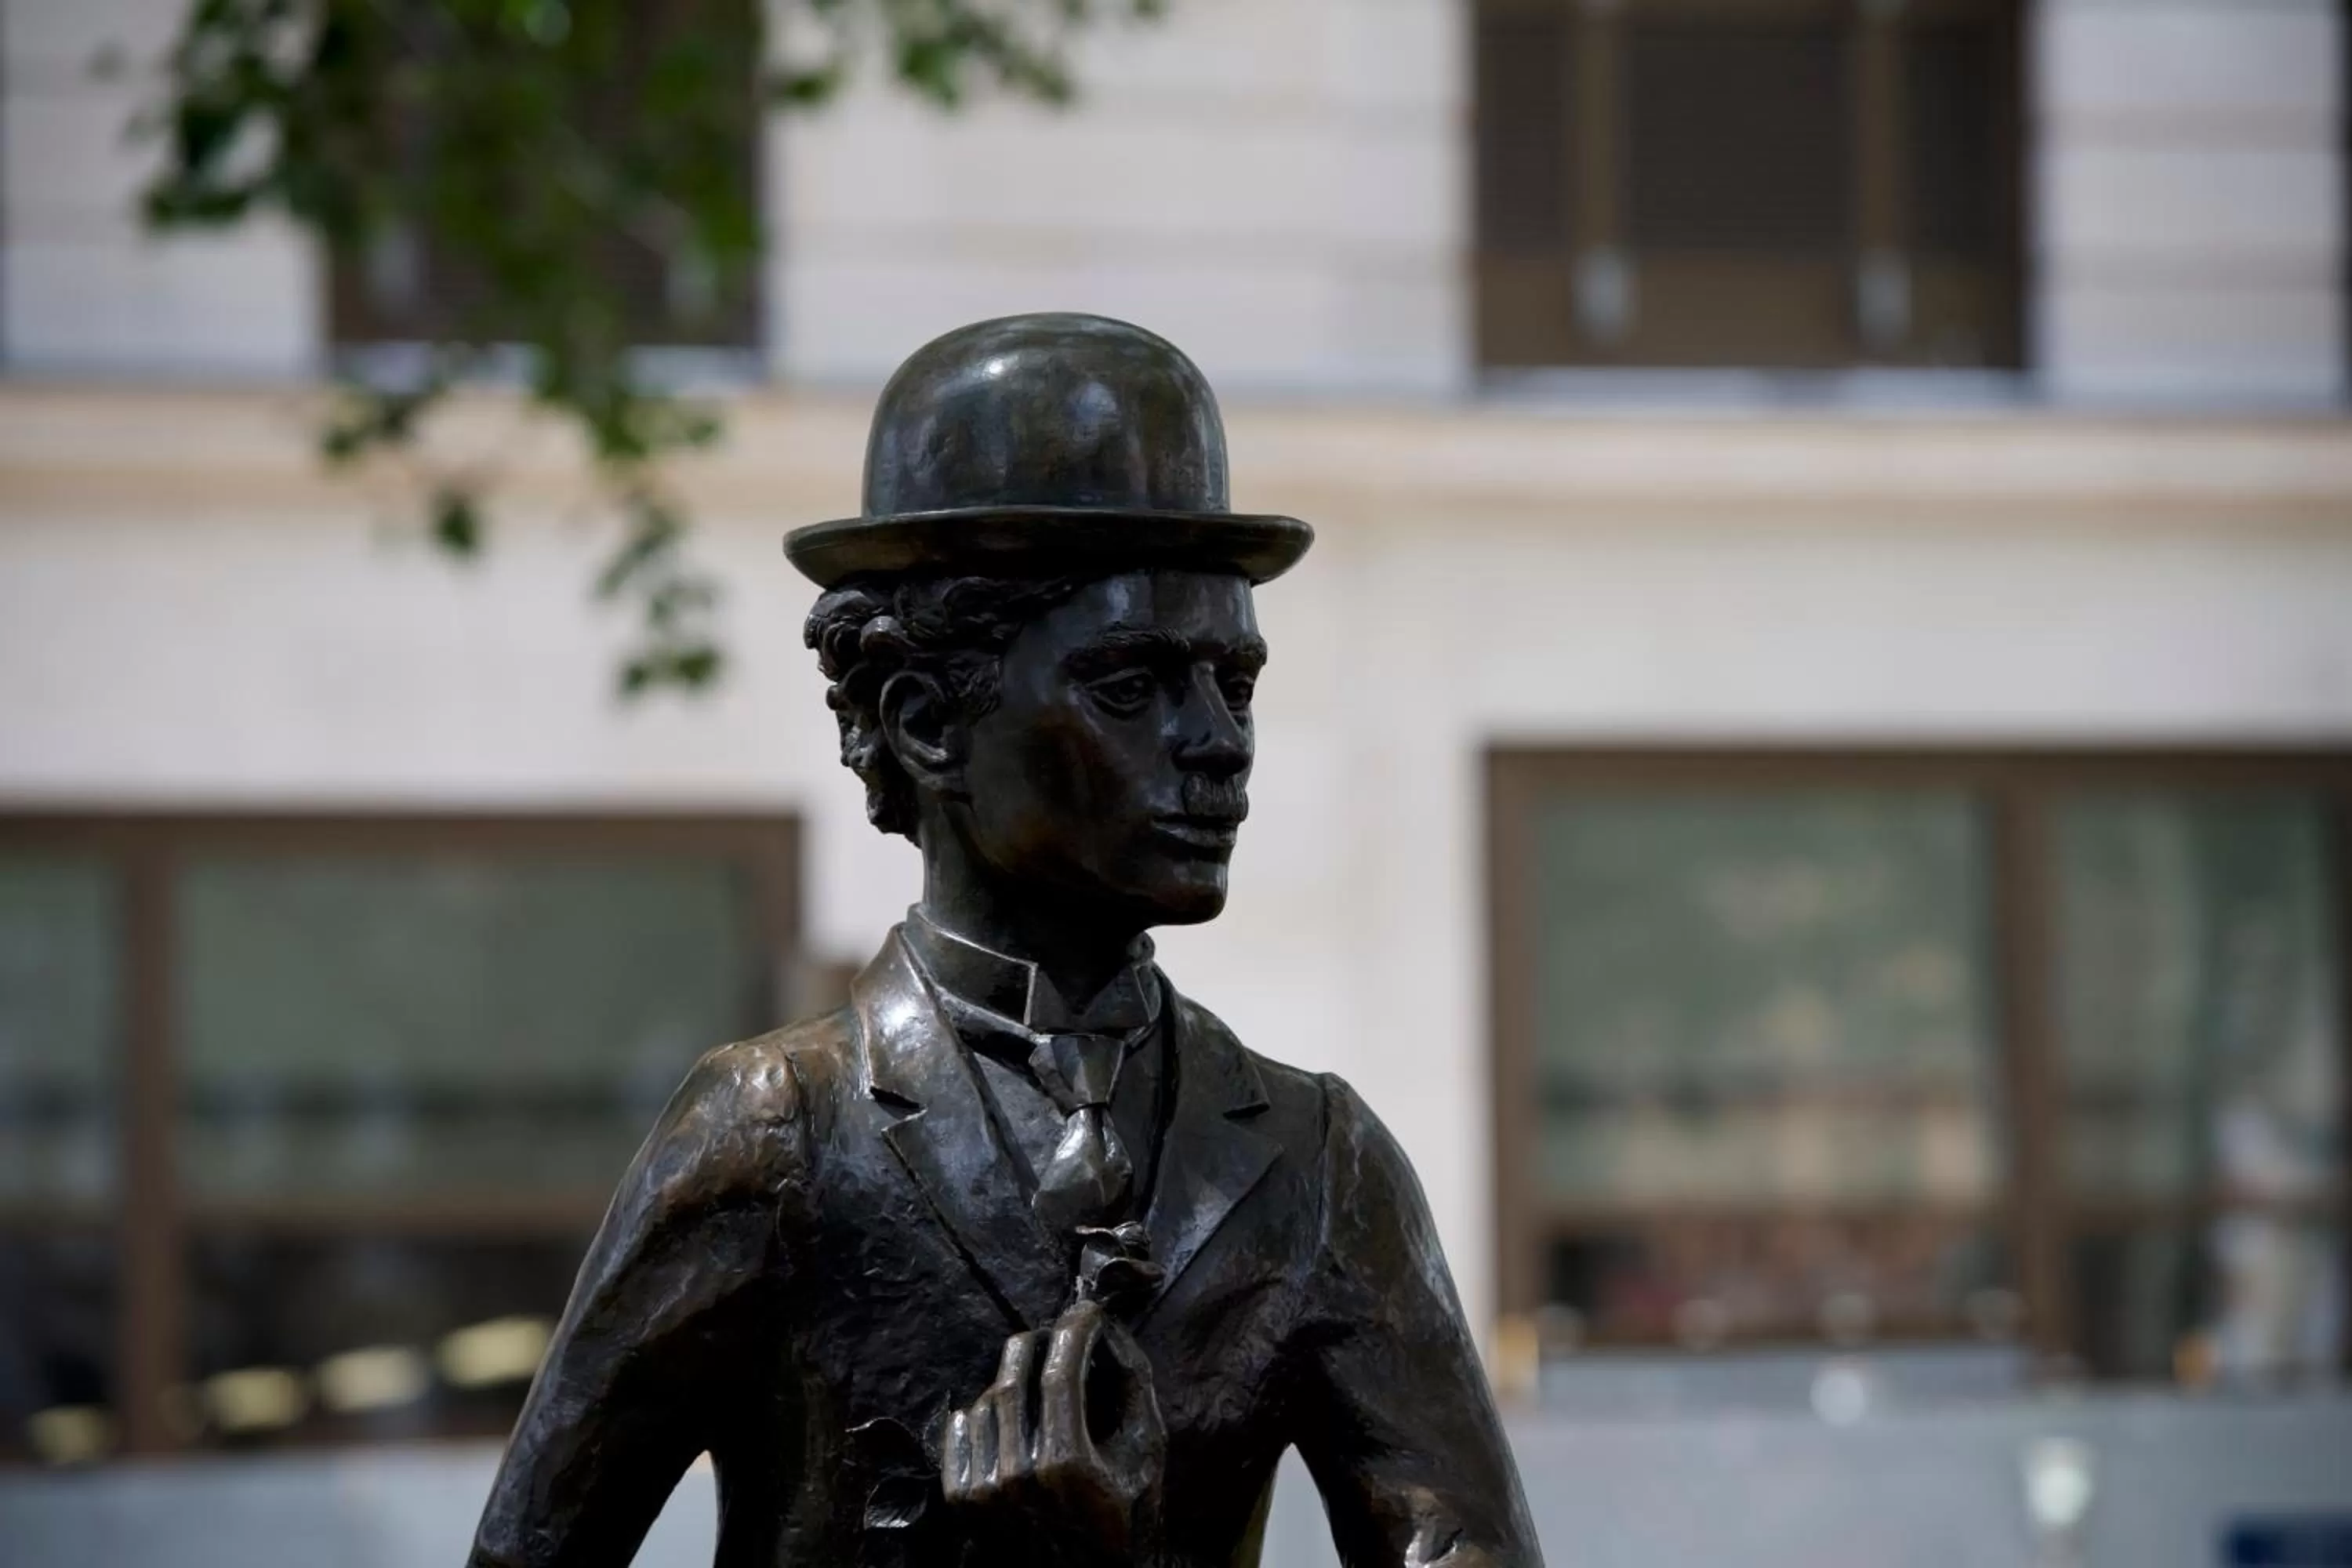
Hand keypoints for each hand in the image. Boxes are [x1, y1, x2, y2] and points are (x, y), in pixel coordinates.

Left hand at [939, 1299, 1164, 1551]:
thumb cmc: (1124, 1509)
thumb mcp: (1145, 1449)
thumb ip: (1133, 1384)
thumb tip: (1110, 1330)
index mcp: (1067, 1465)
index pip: (1061, 1374)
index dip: (1075, 1330)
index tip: (1087, 1310)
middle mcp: (1019, 1478)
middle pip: (1014, 1380)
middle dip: (1038, 1342)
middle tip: (1055, 1334)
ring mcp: (986, 1492)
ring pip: (986, 1401)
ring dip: (1014, 1381)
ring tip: (1037, 1390)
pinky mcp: (964, 1502)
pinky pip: (962, 1430)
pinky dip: (978, 1412)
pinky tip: (1001, 1411)